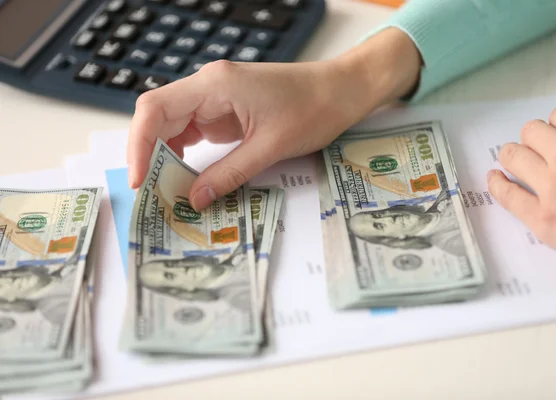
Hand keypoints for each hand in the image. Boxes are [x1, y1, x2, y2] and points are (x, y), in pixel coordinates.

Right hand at [127, 28, 420, 210]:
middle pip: (159, 117)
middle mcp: (209, 86)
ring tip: (164, 190)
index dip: (139, 145)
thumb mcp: (270, 147)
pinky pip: (194, 130)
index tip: (140, 180)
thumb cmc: (314, 109)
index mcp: (215, 85)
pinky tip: (185, 175)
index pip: (156, 109)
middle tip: (150, 194)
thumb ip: (229, 173)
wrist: (342, 90)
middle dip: (148, 155)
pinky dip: (185, 153)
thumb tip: (195, 199)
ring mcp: (216, 97)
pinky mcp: (226, 110)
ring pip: (173, 125)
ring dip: (165, 155)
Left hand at [487, 105, 555, 271]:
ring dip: (514, 157)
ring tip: (517, 162)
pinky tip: (495, 178)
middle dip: (535, 140)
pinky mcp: (541, 218)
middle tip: (541, 151)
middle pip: (530, 133)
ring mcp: (550, 187)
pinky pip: (506, 195)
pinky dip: (497, 184)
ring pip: (512, 156)